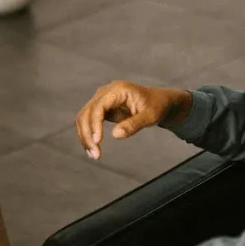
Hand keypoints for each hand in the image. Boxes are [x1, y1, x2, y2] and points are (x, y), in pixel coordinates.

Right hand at [75, 81, 191, 159]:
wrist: (160, 102)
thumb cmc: (157, 106)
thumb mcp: (151, 117)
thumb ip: (134, 124)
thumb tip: (115, 135)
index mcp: (118, 90)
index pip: (98, 106)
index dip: (95, 124)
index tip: (98, 141)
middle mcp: (106, 92)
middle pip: (87, 113)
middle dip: (87, 134)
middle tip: (95, 154)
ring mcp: (102, 100)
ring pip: (84, 118)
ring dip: (85, 137)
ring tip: (94, 155)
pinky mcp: (102, 109)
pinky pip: (89, 122)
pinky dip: (89, 135)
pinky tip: (94, 149)